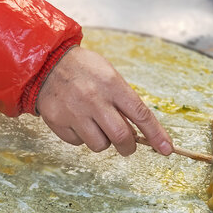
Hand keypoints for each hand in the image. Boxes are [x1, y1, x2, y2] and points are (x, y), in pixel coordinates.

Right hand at [36, 47, 172, 156]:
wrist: (46, 62)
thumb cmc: (84, 69)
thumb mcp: (109, 75)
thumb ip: (123, 101)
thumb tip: (139, 132)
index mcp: (112, 84)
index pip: (141, 114)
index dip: (156, 135)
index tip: (167, 149)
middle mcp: (94, 99)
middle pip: (121, 137)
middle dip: (129, 147)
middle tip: (128, 146)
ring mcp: (74, 112)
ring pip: (99, 145)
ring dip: (103, 141)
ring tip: (95, 125)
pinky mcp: (58, 122)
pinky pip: (78, 143)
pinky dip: (81, 137)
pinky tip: (76, 121)